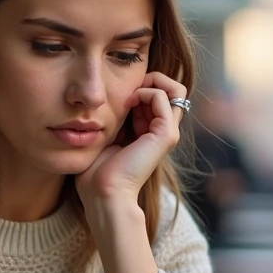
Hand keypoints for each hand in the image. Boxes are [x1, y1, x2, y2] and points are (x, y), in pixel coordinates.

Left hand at [75, 72, 186, 208]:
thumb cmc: (98, 172)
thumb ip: (116, 117)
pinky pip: (163, 96)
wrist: (104, 193)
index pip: (158, 96)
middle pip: (171, 90)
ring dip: (150, 82)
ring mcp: (168, 133)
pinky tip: (129, 102)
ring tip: (130, 95)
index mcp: (150, 132)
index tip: (120, 97)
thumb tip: (114, 97)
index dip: (141, 87)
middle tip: (128, 89)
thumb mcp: (108, 135)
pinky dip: (146, 91)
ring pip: (174, 89)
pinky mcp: (166, 134)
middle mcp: (163, 131)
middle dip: (149, 80)